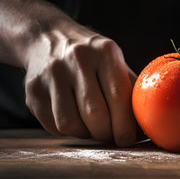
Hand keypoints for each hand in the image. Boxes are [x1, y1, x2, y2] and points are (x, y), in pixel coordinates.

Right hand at [23, 21, 137, 145]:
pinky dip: (67, 131)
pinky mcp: (33, 89)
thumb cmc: (93, 59)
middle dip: (106, 133)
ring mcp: (52, 73)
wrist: (48, 38)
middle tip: (111, 136)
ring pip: (70, 123)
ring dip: (85, 134)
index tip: (128, 140)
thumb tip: (147, 127)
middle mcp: (77, 59)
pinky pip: (52, 125)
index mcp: (105, 52)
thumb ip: (131, 91)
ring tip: (92, 127)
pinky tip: (74, 119)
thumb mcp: (115, 62)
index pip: (118, 96)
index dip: (125, 125)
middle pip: (94, 113)